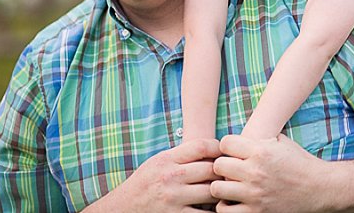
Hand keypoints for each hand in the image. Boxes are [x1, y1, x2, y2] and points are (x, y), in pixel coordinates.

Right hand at [86, 138, 220, 211]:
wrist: (122, 209)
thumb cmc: (143, 184)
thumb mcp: (157, 162)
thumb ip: (180, 156)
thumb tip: (209, 148)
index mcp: (167, 160)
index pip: (201, 146)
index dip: (219, 148)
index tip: (225, 152)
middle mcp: (171, 177)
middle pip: (210, 169)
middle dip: (223, 171)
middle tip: (232, 173)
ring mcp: (174, 198)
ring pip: (211, 192)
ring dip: (220, 192)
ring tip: (226, 190)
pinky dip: (213, 211)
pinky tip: (216, 208)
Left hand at [210, 134, 329, 212]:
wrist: (320, 188)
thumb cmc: (300, 163)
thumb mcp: (282, 142)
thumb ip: (259, 139)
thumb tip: (240, 136)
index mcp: (261, 151)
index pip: (224, 143)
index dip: (227, 146)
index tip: (233, 152)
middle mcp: (255, 172)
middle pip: (217, 165)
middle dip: (222, 166)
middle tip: (230, 169)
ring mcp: (254, 194)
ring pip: (216, 189)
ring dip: (221, 186)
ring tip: (230, 186)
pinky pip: (225, 211)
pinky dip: (226, 206)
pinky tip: (233, 201)